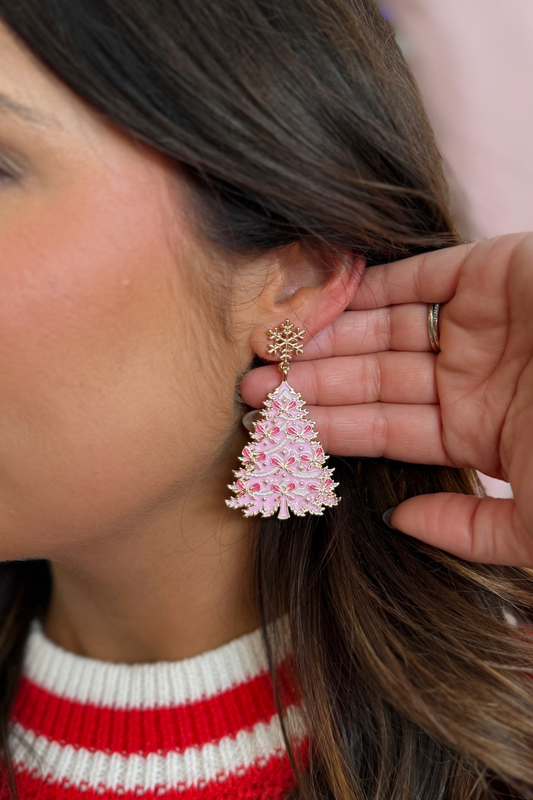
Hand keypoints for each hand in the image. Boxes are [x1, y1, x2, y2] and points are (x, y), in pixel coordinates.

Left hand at [240, 234, 532, 566]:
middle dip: (311, 383)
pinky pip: (419, 276)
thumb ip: (474, 531)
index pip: (383, 429)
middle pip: (372, 378)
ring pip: (384, 329)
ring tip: (272, 349)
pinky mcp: (493, 273)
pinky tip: (323, 301)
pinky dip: (371, 285)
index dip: (326, 429)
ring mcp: (481, 326)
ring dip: (328, 337)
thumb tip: (402, 522)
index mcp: (478, 431)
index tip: (273, 432)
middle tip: (250, 387)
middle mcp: (471, 377)